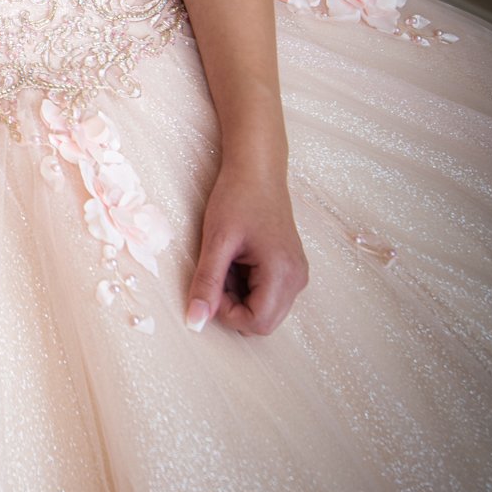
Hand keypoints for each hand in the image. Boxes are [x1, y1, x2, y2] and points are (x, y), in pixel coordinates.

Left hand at [184, 164, 307, 335]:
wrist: (257, 168)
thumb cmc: (237, 197)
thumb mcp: (216, 242)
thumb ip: (206, 284)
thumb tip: (194, 322)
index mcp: (283, 274)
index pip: (257, 323)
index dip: (227, 313)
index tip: (211, 284)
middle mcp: (297, 279)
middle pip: (263, 322)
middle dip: (234, 306)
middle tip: (219, 270)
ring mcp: (296, 274)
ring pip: (264, 309)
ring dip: (239, 296)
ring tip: (228, 261)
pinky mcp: (290, 268)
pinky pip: (267, 294)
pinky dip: (247, 287)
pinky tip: (238, 260)